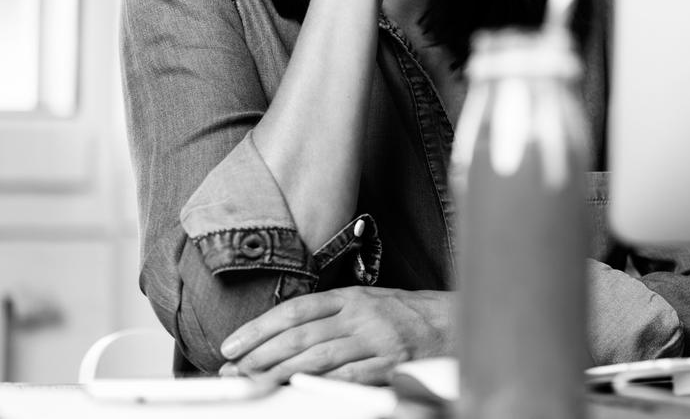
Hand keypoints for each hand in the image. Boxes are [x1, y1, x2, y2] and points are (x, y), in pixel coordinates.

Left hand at [218, 287, 455, 384]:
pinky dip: (324, 385)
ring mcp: (377, 338)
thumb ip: (332, 317)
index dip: (259, 328)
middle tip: (234, 373)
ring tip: (255, 386)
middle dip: (260, 356)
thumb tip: (285, 337)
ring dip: (280, 374)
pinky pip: (351, 375)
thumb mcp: (369, 303)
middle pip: (299, 335)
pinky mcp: (392, 362)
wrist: (456, 321)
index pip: (295, 310)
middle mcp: (360, 314)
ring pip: (318, 357)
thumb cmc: (408, 315)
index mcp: (351, 297)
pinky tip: (301, 392)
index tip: (231, 346)